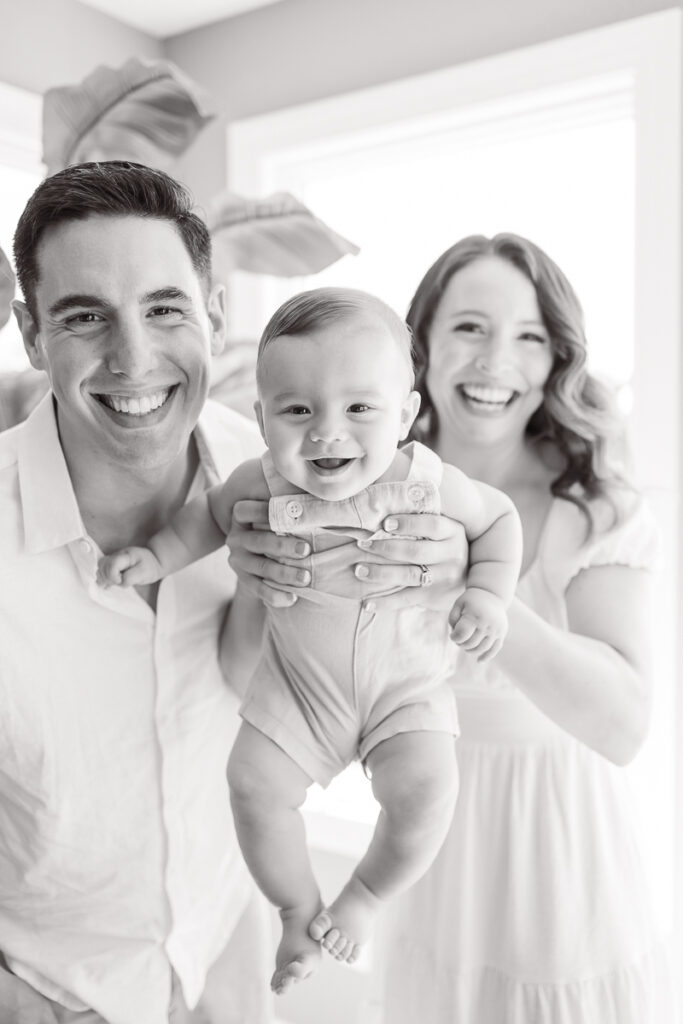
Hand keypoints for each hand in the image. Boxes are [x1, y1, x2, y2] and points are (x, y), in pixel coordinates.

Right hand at [97, 546, 161, 587]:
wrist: (153, 561)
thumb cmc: (149, 568)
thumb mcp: (144, 574)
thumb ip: (130, 578)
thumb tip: (118, 581)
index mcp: (126, 556)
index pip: (112, 564)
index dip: (112, 575)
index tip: (120, 581)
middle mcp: (118, 555)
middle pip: (103, 565)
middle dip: (107, 577)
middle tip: (116, 583)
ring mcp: (114, 558)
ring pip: (100, 567)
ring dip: (103, 577)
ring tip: (110, 584)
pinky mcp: (112, 563)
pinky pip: (102, 569)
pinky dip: (102, 577)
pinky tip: (106, 584)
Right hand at [226, 500, 311, 607]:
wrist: (248, 544)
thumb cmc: (272, 522)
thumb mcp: (270, 510)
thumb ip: (285, 503)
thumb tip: (315, 491)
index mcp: (241, 517)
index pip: (245, 510)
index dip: (262, 511)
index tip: (287, 513)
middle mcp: (236, 538)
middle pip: (258, 542)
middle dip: (282, 547)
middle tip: (306, 550)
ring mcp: (238, 560)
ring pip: (260, 568)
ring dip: (283, 573)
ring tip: (306, 578)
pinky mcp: (243, 578)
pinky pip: (257, 589)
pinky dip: (274, 595)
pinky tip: (292, 599)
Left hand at [352, 513, 467, 610]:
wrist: (468, 577)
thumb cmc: (442, 543)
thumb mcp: (443, 529)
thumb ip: (422, 519)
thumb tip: (384, 507)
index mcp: (453, 532)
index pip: (432, 525)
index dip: (408, 524)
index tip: (385, 523)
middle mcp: (452, 555)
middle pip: (416, 551)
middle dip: (386, 548)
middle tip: (362, 545)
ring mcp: (444, 578)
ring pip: (409, 575)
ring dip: (381, 573)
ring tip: (359, 570)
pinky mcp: (434, 596)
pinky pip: (407, 599)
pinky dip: (385, 602)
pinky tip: (367, 603)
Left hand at [449, 587, 507, 661]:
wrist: (492, 594)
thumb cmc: (471, 600)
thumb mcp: (458, 605)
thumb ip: (452, 620)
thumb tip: (456, 637)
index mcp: (475, 616)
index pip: (462, 635)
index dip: (454, 637)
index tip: (452, 634)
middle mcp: (488, 624)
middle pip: (471, 644)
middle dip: (461, 644)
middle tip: (459, 639)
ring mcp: (496, 630)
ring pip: (482, 649)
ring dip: (471, 650)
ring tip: (466, 644)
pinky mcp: (502, 633)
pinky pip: (495, 649)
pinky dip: (487, 656)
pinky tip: (479, 661)